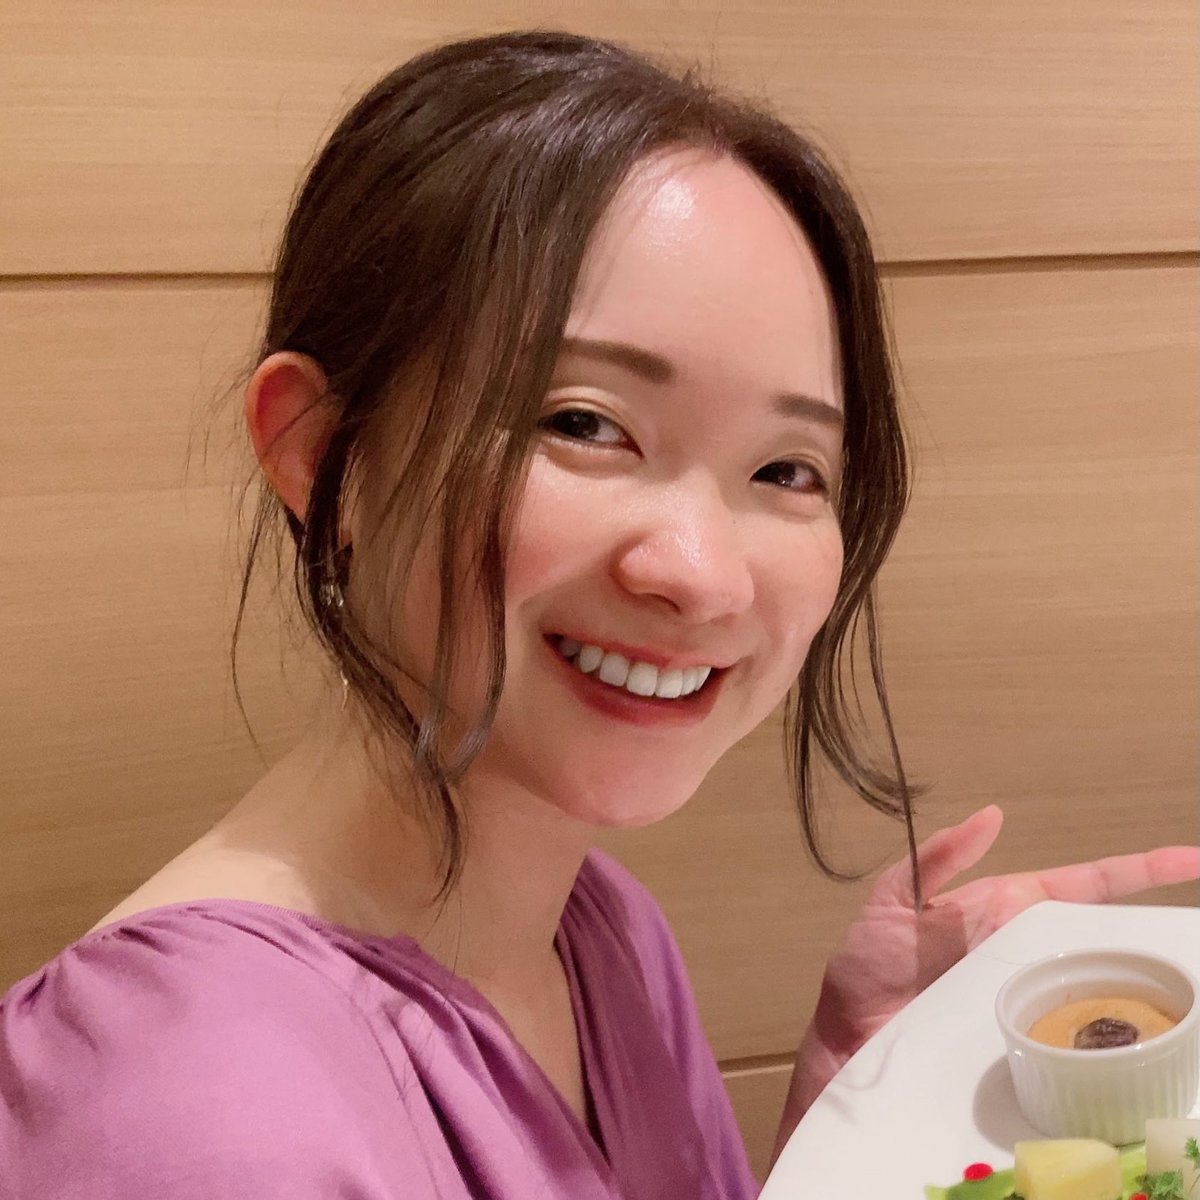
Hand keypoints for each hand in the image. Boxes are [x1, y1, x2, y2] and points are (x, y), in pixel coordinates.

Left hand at [812, 805, 1199, 1059]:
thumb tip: (991, 815)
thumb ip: (939, 857)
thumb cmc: (869, 962)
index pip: (1079, 884)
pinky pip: (1065, 1032)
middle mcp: (1024, 951)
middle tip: (1192, 932)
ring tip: (1177, 984)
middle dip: (1150, 933)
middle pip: (1100, 937)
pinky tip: (1126, 1038)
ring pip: (1094, 985)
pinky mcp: (1015, 1036)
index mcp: (1003, 909)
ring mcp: (1024, 995)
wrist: (846, 1031)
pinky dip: (1095, 1034)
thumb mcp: (896, 897)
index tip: (1188, 858)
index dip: (1134, 871)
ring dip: (1134, 986)